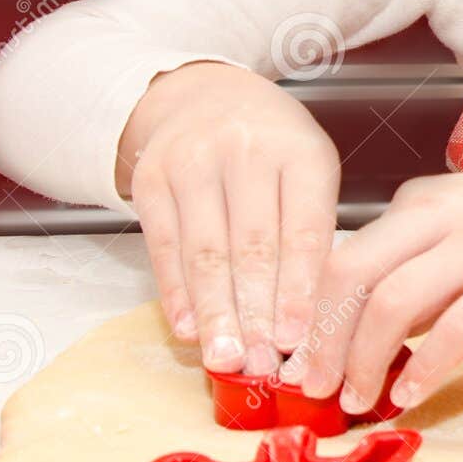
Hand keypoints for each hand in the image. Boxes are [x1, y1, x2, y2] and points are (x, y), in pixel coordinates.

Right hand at [115, 60, 340, 374]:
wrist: (207, 95)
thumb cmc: (273, 147)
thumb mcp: (309, 172)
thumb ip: (310, 236)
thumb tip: (305, 325)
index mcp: (299, 151)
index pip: (300, 231)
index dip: (297, 292)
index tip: (295, 341)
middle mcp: (245, 150)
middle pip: (251, 247)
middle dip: (255, 314)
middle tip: (260, 366)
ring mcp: (192, 160)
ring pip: (205, 252)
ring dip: (216, 314)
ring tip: (226, 359)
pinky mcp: (152, 178)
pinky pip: (163, 246)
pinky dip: (176, 294)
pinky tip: (189, 330)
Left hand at [279, 134, 462, 412]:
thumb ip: (426, 267)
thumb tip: (376, 331)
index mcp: (424, 202)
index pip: (344, 254)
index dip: (310, 312)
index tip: (295, 358)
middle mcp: (443, 216)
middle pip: (350, 273)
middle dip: (319, 337)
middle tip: (307, 388)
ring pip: (393, 301)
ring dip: (362, 359)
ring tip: (355, 402)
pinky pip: (457, 328)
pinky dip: (424, 367)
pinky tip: (412, 396)